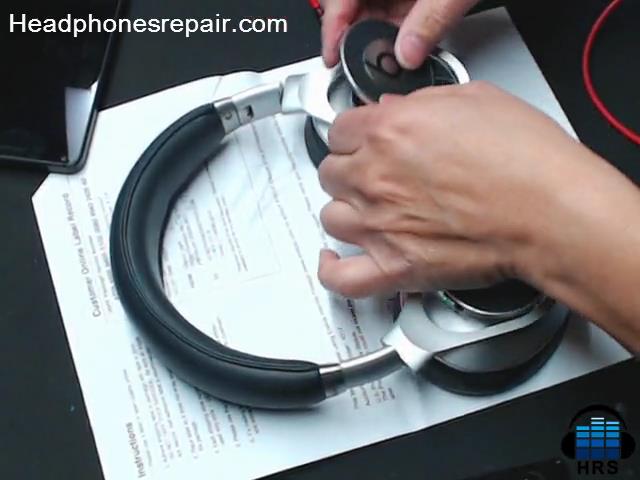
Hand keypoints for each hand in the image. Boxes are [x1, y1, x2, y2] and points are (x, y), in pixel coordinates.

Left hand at [317, 82, 597, 297]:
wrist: (550, 211)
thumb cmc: (525, 158)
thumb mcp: (472, 99)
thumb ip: (419, 103)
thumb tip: (392, 109)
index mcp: (388, 131)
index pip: (340, 131)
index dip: (354, 135)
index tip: (364, 142)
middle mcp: (375, 178)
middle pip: (332, 173)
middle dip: (351, 170)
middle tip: (376, 174)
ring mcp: (380, 225)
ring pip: (333, 217)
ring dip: (348, 212)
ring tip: (371, 210)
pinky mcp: (395, 266)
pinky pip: (342, 277)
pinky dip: (332, 270)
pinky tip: (334, 260)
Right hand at [321, 0, 478, 68]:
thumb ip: (430, 20)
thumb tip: (408, 53)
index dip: (333, 26)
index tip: (333, 53)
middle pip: (353, 2)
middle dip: (356, 32)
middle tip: (366, 59)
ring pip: (373, 4)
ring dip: (379, 30)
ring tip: (391, 53)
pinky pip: (395, 2)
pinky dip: (400, 22)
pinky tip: (409, 37)